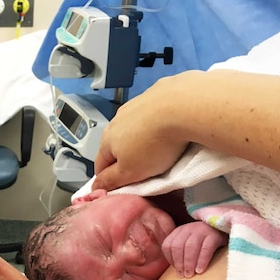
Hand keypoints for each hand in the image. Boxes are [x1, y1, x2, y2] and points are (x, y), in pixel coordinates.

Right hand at [92, 72, 202, 191]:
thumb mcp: (130, 173)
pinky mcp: (156, 93)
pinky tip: (172, 127)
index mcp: (107, 139)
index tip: (120, 187)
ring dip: (142, 138)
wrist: (183, 107)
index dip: (108, 179)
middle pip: (118, 144)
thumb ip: (111, 181)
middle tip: (145, 170)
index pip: (100, 165)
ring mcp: (136, 104)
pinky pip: (153, 112)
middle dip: (127, 157)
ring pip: (134, 127)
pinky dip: (158, 121)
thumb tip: (96, 186)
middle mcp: (117, 119)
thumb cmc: (155, 143)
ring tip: (161, 148)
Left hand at [161, 221, 226, 277]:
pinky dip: (202, 261)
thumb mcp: (189, 242)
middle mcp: (188, 229)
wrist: (224, 230)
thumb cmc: (204, 242)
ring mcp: (201, 230)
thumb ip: (181, 252)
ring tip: (190, 274)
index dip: (170, 259)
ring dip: (188, 263)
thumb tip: (176, 271)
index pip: (167, 245)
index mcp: (179, 231)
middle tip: (183, 275)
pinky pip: (206, 248)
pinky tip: (200, 270)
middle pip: (177, 246)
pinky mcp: (214, 234)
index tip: (176, 270)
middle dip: (179, 263)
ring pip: (190, 247)